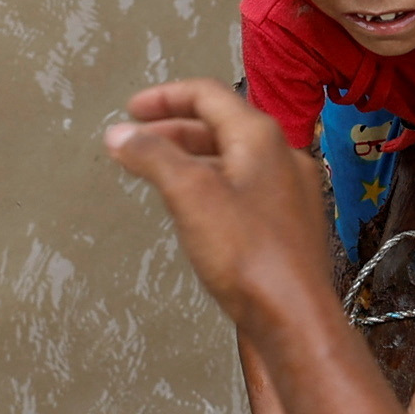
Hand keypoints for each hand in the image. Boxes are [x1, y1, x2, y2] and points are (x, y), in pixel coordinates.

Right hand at [101, 79, 325, 327]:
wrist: (294, 318)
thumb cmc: (248, 254)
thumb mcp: (190, 194)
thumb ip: (153, 157)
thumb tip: (120, 134)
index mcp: (262, 137)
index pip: (209, 95)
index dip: (165, 96)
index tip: (130, 110)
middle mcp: (282, 158)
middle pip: (221, 126)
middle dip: (173, 130)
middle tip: (134, 144)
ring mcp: (290, 194)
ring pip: (233, 160)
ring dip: (191, 159)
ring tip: (156, 175)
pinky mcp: (288, 228)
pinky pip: (244, 191)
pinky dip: (212, 187)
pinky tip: (193, 211)